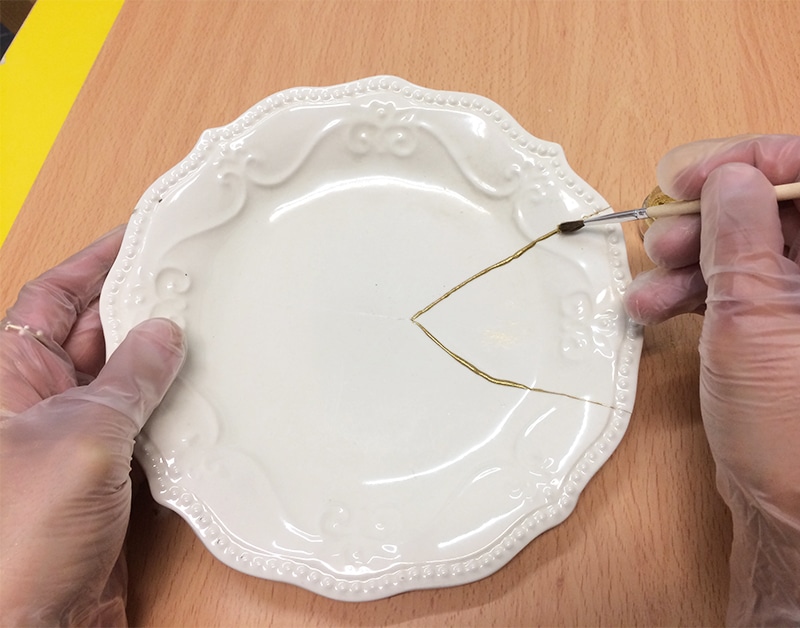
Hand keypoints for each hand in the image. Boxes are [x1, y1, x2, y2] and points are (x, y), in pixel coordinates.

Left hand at [0, 228, 185, 625]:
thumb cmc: (18, 536)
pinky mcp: (108, 475)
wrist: (31, 624)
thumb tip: (161, 334)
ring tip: (206, 332)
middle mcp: (40, 402)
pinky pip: (145, 423)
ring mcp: (76, 439)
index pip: (54, 296)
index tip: (140, 235)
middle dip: (139, 305)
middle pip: (94, 331)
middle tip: (189, 283)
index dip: (95, 261)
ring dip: (163, 360)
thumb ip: (126, 380)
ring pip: (125, 378)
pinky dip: (174, 408)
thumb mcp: (79, 436)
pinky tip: (205, 398)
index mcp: (10, 376)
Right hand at [625, 135, 799, 624]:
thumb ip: (742, 242)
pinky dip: (691, 290)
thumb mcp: (752, 326)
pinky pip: (735, 284)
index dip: (758, 162)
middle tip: (664, 234)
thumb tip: (732, 178)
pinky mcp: (779, 326)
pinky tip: (654, 306)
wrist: (787, 512)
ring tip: (650, 281)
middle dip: (709, 217)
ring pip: (748, 247)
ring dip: (689, 259)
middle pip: (775, 208)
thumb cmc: (789, 435)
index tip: (700, 176)